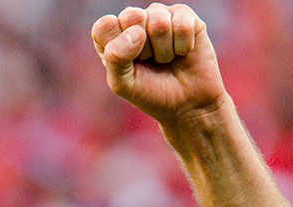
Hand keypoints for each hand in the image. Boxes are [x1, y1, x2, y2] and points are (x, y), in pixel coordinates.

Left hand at [92, 4, 225, 124]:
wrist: (188, 104)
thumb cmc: (151, 93)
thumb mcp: (124, 84)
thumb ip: (115, 58)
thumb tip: (136, 32)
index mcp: (112, 36)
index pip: (104, 26)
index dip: (118, 46)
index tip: (130, 64)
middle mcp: (134, 21)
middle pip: (132, 17)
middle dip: (144, 49)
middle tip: (150, 61)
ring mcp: (159, 15)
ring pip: (159, 22)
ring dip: (165, 50)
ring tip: (167, 60)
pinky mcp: (185, 16)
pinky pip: (182, 24)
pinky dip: (183, 46)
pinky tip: (183, 52)